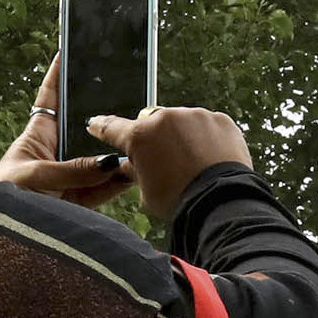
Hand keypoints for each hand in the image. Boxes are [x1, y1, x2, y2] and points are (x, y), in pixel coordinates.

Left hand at [0, 59, 135, 207]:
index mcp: (37, 137)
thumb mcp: (35, 176)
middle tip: (127, 99)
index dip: (58, 77)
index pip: (49, 99)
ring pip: (97, 160)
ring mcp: (68, 178)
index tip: (69, 51)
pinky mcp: (76, 202)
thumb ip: (73, 171)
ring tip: (137, 141)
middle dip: (103, 117)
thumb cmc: (2, 197)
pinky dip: (117, 183)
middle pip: (83, 129)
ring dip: (115, 154)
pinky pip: (102, 189)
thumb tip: (111, 162)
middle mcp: (55, 154)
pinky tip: (133, 174)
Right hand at [86, 101, 250, 221]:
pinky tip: (210, 159)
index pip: (112, 127)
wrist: (222, 202)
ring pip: (181, 123)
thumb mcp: (146, 192)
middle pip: (152, 124)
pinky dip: (206, 138)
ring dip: (182, 137)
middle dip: (155, 139)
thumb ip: (135, 171)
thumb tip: (131, 163)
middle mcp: (166, 118)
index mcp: (140, 136)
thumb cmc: (180, 201)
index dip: (101, 127)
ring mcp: (195, 116)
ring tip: (193, 164)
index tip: (95, 124)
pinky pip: (206, 125)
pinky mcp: (220, 119)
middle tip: (165, 162)